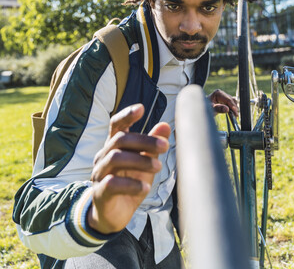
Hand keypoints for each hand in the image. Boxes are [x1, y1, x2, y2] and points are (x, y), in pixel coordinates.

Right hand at [88, 104, 169, 233]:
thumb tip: (165, 126)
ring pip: (115, 158)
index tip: (141, 108)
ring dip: (140, 160)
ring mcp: (98, 174)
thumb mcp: (144, 163)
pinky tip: (145, 188)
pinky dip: (131, 183)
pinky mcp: (99, 193)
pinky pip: (111, 183)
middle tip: (165, 146)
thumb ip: (152, 145)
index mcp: (113, 146)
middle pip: (120, 140)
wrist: (113, 216)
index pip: (116, 125)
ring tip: (158, 167)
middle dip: (144, 141)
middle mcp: (103, 156)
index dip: (126, 115)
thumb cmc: (129, 183)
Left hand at [208, 89, 238, 117]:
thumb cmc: (205, 108)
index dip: (232, 106)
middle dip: (234, 108)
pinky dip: (233, 109)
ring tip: (235, 116)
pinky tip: (233, 115)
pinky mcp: (225, 101)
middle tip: (236, 116)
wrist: (202, 109)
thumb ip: (219, 108)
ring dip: (234, 108)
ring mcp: (224, 97)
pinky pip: (231, 105)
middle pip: (231, 100)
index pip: (228, 99)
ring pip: (233, 102)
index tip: (235, 112)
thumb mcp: (211, 109)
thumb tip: (227, 109)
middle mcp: (222, 94)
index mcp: (218, 93)